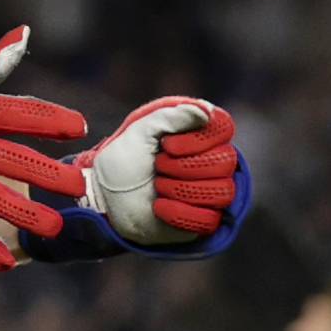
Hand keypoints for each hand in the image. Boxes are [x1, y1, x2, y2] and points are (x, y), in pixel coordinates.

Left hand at [83, 97, 240, 244]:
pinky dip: (179, 213)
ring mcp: (211, 192)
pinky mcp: (204, 220)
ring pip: (220, 191)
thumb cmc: (126, 160)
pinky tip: (159, 207)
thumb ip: (170, 116)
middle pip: (224, 161)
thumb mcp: (141, 131)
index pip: (224, 128)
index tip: (166, 144)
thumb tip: (206, 110)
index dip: (198, 138)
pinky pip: (209, 220)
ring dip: (180, 188)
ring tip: (157, 186)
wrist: (107, 196)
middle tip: (157, 166)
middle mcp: (213, 162)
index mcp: (202, 135)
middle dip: (183, 166)